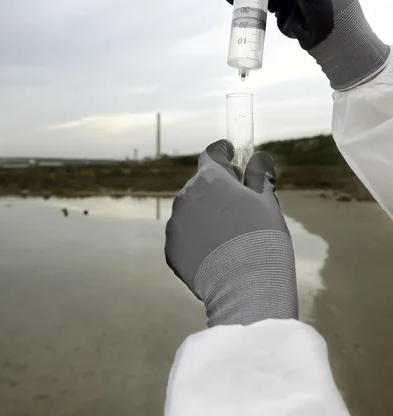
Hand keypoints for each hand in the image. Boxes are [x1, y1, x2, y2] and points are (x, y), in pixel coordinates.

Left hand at [165, 140, 297, 326]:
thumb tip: (257, 165)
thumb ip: (259, 179)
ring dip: (205, 215)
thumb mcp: (268, 203)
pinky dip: (196, 239)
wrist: (246, 286)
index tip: (230, 155)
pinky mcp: (171, 248)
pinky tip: (216, 253)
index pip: (212, 155)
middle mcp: (187, 196)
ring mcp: (176, 222)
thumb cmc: (262, 239)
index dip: (223, 154)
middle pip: (201, 186)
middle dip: (216, 191)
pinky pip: (184, 236)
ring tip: (228, 237)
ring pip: (191, 211)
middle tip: (237, 207)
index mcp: (211, 179)